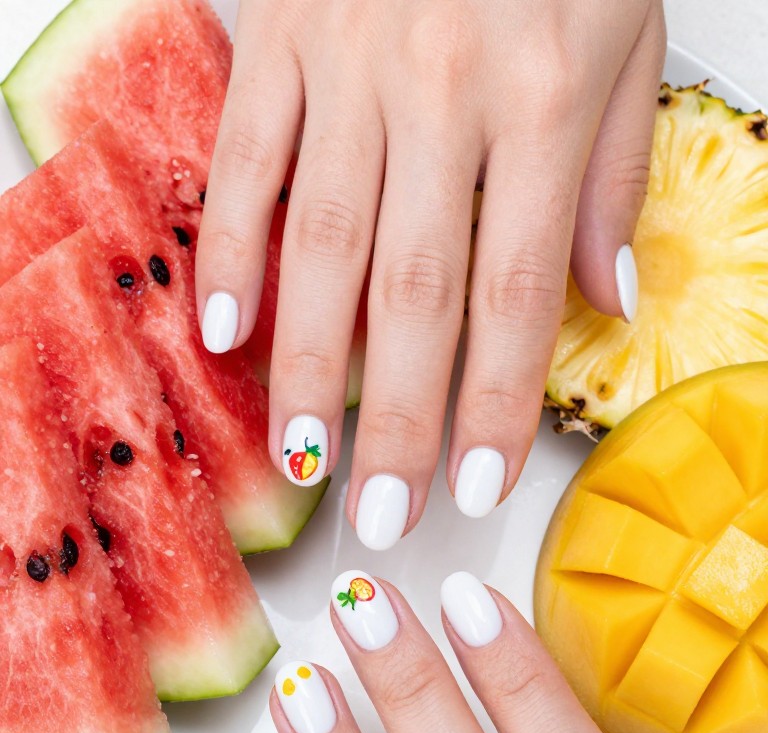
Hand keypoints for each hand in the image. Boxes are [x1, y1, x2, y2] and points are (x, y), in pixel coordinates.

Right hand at [196, 0, 665, 545]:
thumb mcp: (627, 28)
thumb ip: (613, 171)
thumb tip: (604, 301)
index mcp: (541, 100)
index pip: (516, 294)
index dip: (498, 404)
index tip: (479, 488)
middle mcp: (444, 95)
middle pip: (412, 294)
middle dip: (396, 418)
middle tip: (379, 513)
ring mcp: (351, 67)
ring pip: (321, 247)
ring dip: (309, 368)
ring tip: (305, 462)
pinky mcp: (282, 38)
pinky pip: (248, 158)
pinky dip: (234, 248)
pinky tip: (224, 332)